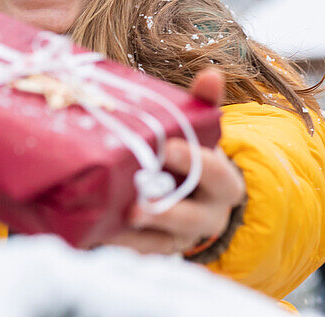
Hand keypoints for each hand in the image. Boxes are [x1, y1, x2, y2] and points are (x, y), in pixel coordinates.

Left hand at [101, 68, 245, 255]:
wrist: (193, 197)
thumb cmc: (191, 157)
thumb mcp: (201, 133)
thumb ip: (203, 105)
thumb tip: (211, 73)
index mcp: (223, 183)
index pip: (216, 173)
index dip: (193, 161)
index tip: (166, 147)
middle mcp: (208, 215)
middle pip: (192, 217)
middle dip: (167, 209)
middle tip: (141, 197)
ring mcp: (181, 237)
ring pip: (165, 241)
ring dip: (142, 231)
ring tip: (120, 219)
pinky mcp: (157, 249)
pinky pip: (140, 252)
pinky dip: (122, 244)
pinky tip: (100, 232)